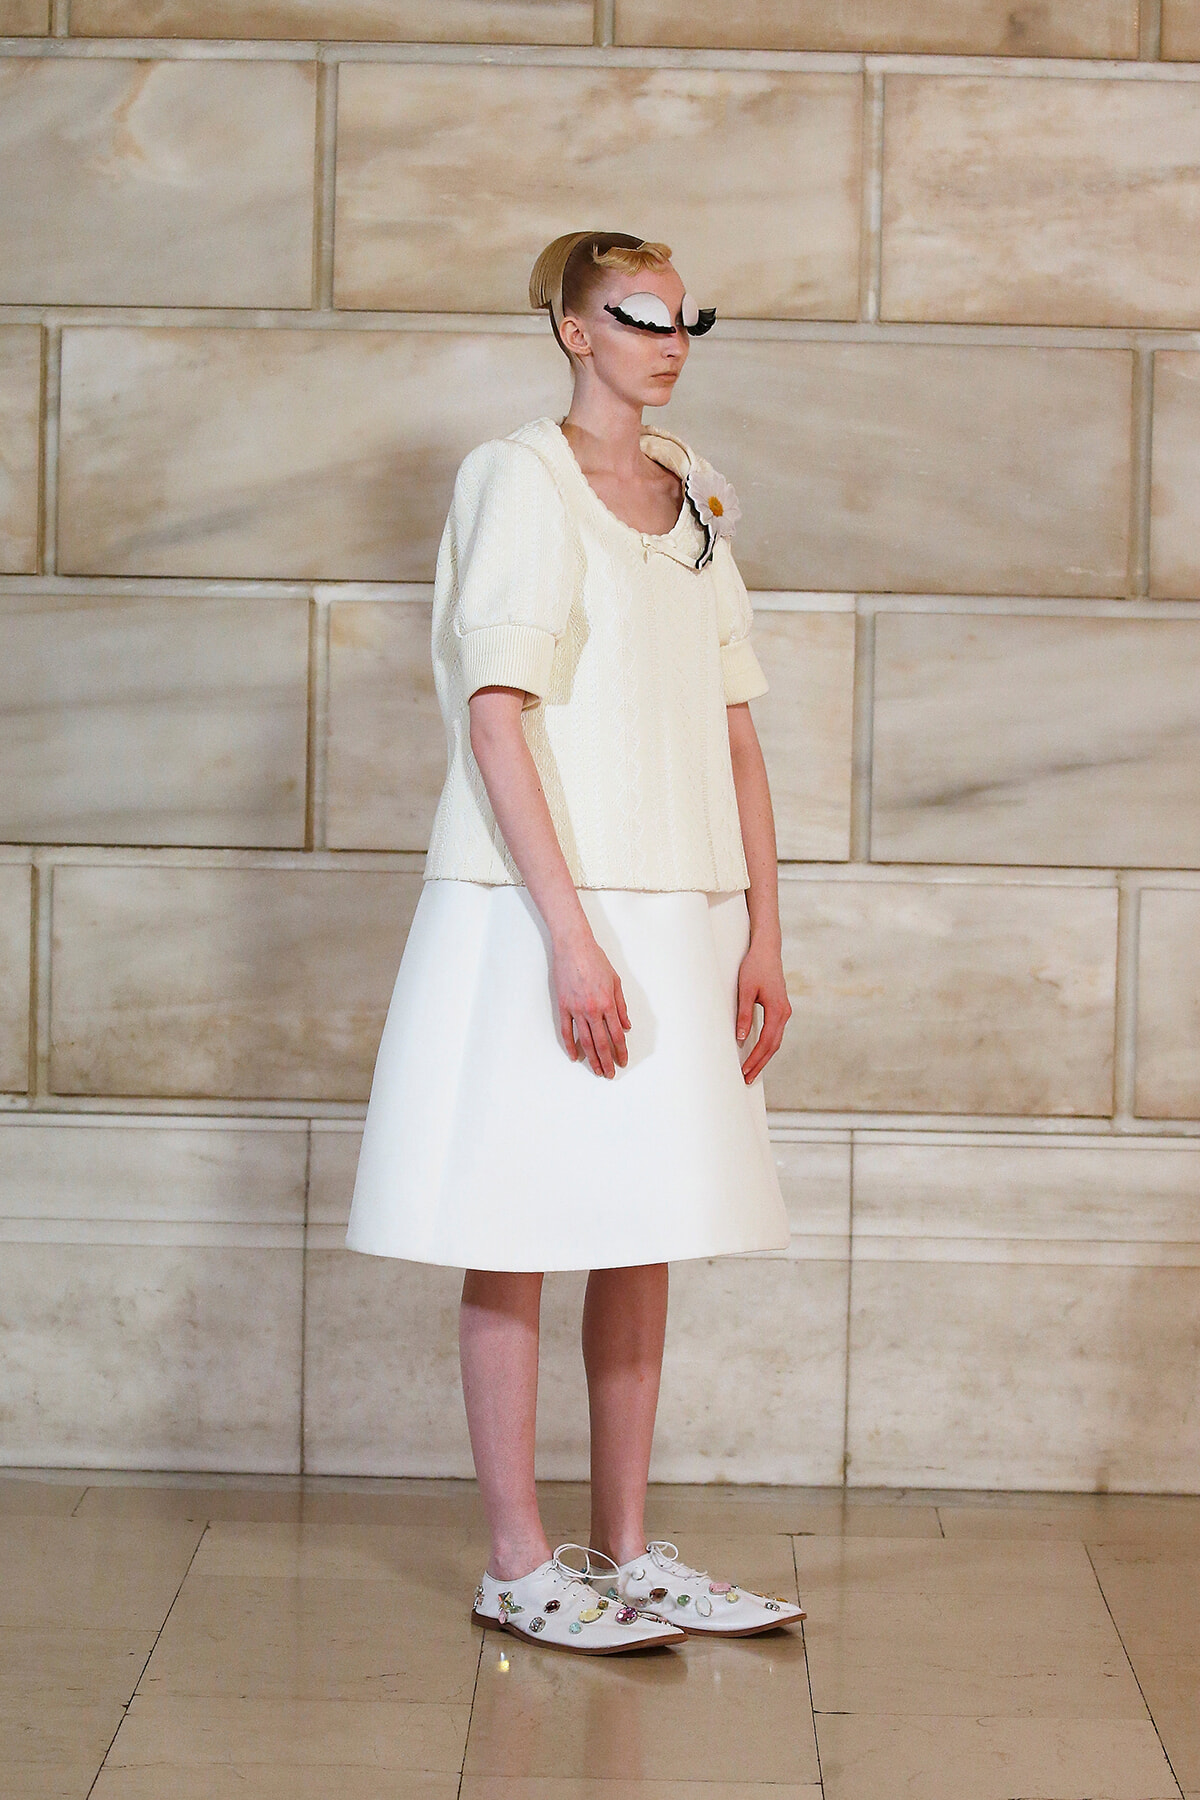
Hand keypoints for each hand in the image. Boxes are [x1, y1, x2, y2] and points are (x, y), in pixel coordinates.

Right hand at [553, 932, 631, 1077]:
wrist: (573, 947)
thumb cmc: (595, 960)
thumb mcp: (615, 981)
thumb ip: (621, 1006)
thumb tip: (626, 1025)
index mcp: (608, 1003)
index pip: (617, 1034)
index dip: (621, 1050)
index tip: (623, 1061)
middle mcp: (593, 1009)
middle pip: (602, 1042)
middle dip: (607, 1061)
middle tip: (610, 1074)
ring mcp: (577, 1009)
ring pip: (586, 1040)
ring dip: (592, 1058)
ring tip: (596, 1070)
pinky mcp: (563, 1006)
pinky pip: (567, 1031)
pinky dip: (571, 1045)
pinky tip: (575, 1056)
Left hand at [735, 936, 791, 1082]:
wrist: (767, 950)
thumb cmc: (755, 967)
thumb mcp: (745, 990)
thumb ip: (744, 1015)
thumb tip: (741, 1038)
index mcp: (778, 1010)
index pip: (767, 1042)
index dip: (755, 1059)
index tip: (745, 1071)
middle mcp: (785, 1013)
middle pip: (773, 1046)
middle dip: (760, 1063)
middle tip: (747, 1079)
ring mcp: (784, 1011)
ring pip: (776, 1041)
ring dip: (764, 1057)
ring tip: (751, 1071)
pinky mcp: (780, 1008)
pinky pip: (775, 1032)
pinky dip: (767, 1045)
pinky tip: (758, 1052)